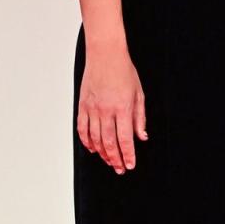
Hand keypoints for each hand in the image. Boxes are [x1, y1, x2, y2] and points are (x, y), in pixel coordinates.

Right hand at [77, 39, 146, 173]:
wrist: (105, 55)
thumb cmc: (124, 71)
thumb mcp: (139, 94)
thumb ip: (140, 118)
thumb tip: (142, 137)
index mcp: (123, 108)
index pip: (125, 139)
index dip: (128, 155)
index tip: (130, 165)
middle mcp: (106, 110)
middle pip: (109, 143)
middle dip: (115, 159)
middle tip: (119, 169)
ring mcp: (92, 109)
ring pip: (95, 139)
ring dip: (102, 153)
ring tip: (108, 161)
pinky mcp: (82, 105)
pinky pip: (82, 129)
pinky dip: (86, 141)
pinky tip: (92, 148)